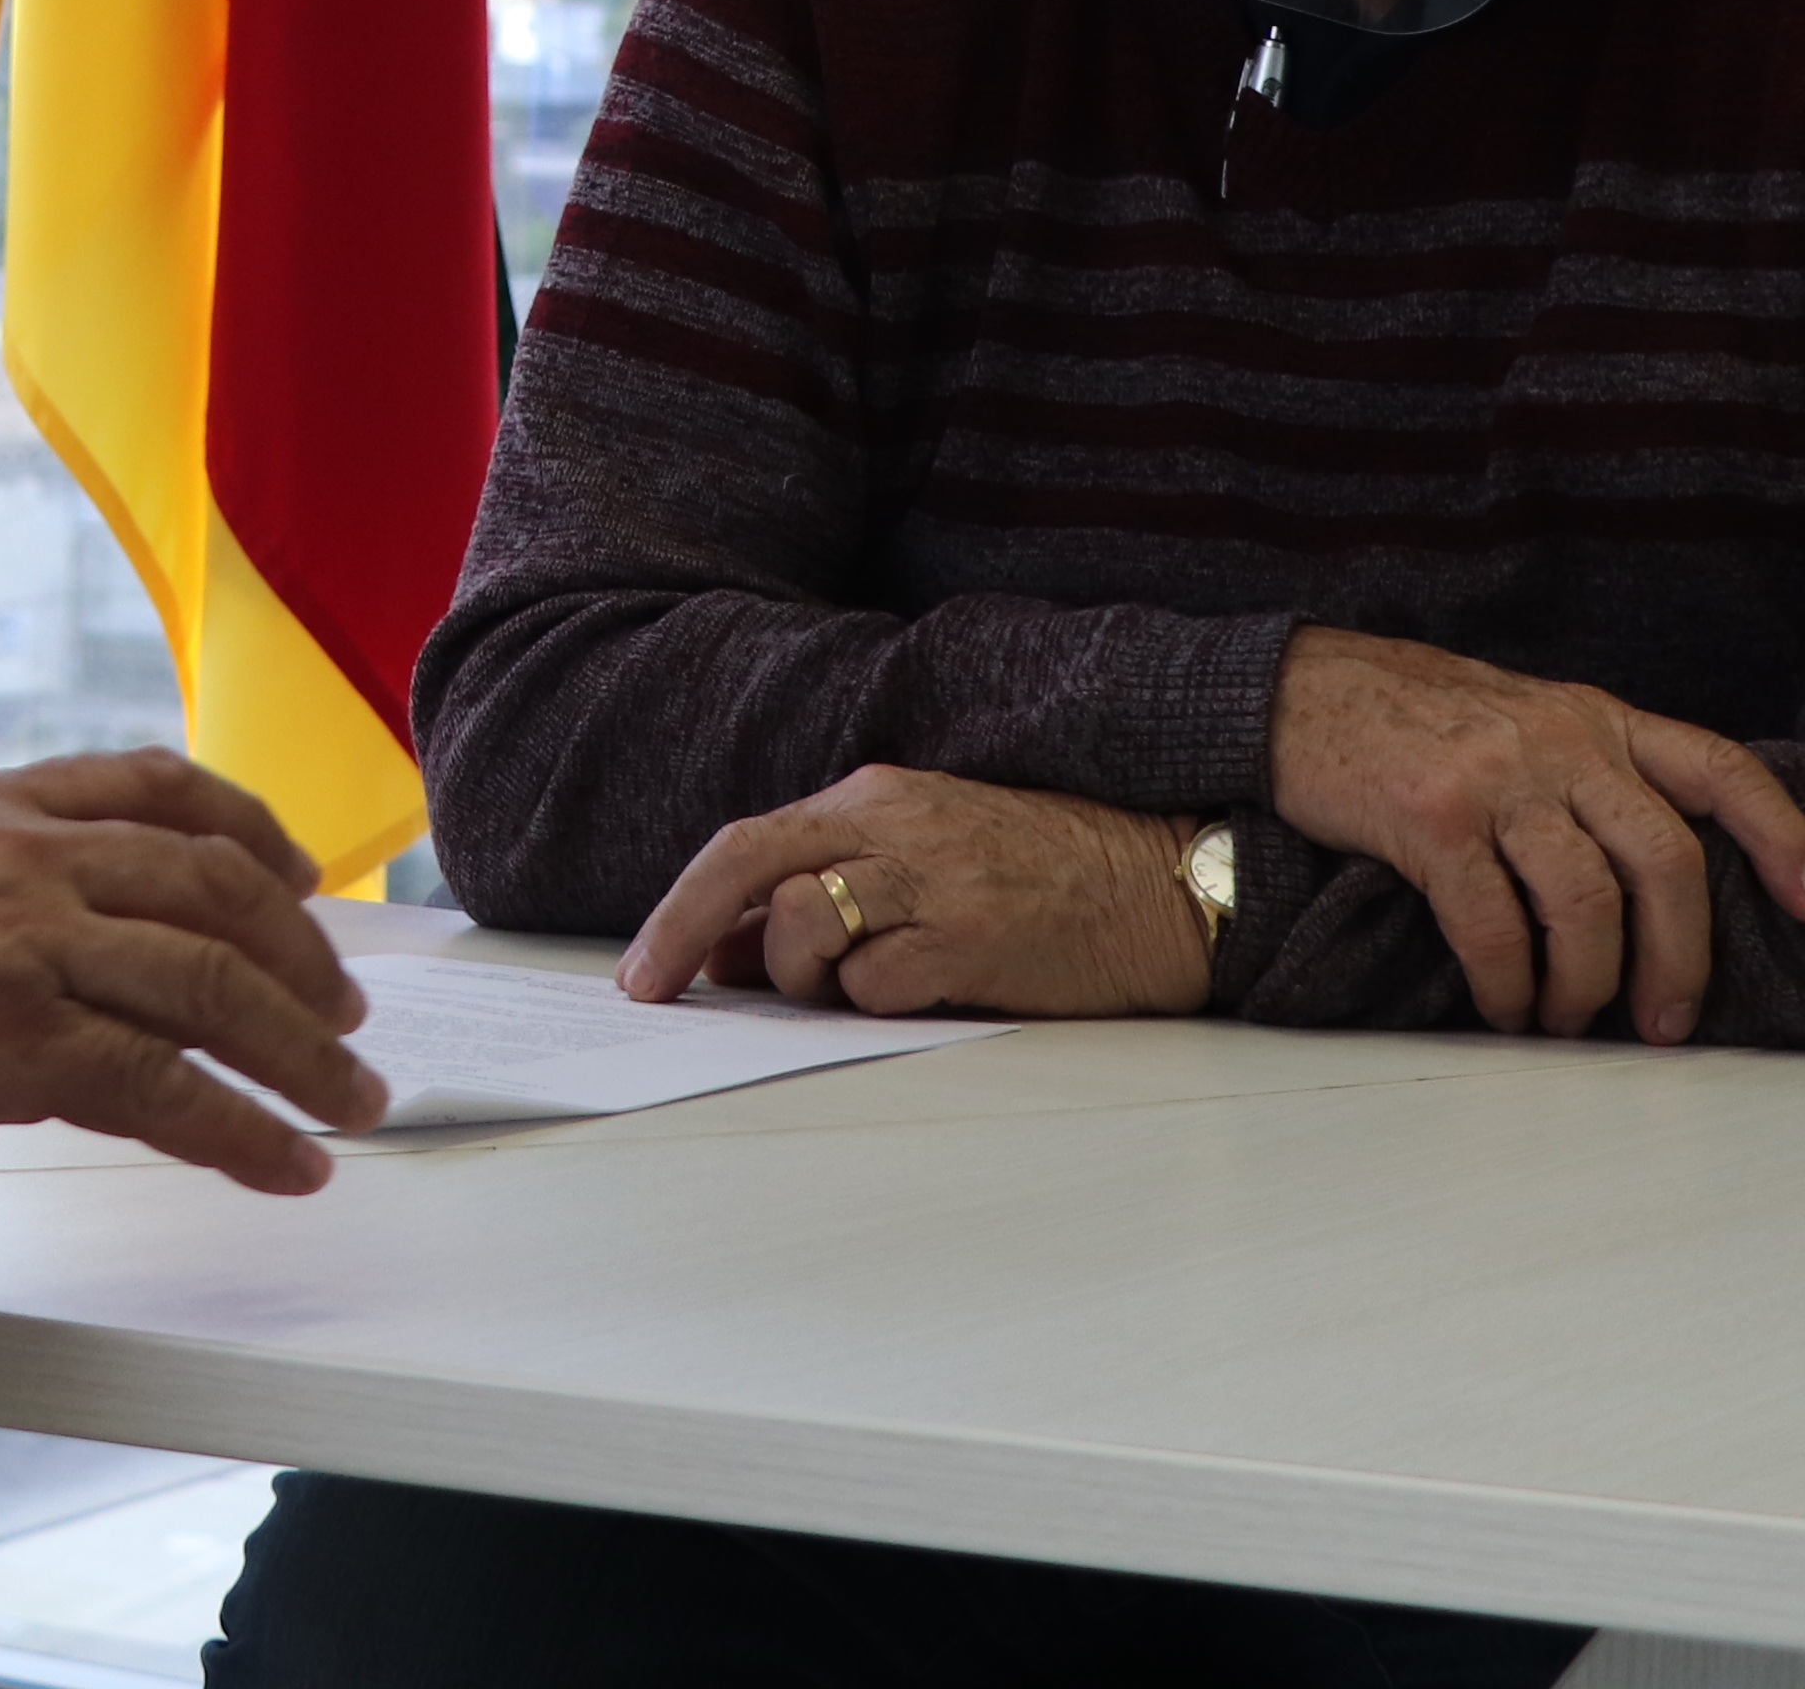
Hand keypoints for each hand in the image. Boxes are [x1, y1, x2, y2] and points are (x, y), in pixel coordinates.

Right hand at [0, 750, 383, 1192]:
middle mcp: (25, 859)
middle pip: (215, 886)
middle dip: (302, 952)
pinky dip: (242, 1130)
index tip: (293, 870)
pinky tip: (283, 1160)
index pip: (153, 787)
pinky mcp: (13, 1041)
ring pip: (213, 983)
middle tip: (346, 1009)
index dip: (246, 827)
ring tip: (348, 1098)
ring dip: (302, 1050)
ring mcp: (26, 945)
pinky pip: (163, 1087)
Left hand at [615, 766, 1211, 1016]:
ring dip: (802, 975)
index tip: (642, 971)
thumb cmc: (1038, 875)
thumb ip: (824, 891)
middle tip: (658, 990)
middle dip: (684, 931)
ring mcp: (934, 882)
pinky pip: (876, 986)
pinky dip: (874, 1003)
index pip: (745, 843)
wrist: (1162, 883)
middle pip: (750, 868)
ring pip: (804, 926)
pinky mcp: (974, 940)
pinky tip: (921, 991)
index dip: (680, 907)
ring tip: (856, 983)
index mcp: (874, 800)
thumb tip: (724, 953)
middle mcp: (893, 828)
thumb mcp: (921, 858)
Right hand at [1266, 623, 1804, 1041]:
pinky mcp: (1431, 817)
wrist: (1289, 690)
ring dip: (1586, 985)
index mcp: (1596, 718)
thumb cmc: (1408, 720)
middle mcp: (1560, 739)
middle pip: (1665, 859)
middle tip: (1665, 1025)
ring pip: (1586, 903)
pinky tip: (1500, 1004)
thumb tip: (1652, 887)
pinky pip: (1492, 924)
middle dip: (1681, 960)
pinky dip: (1506, 983)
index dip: (1784, 836)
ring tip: (1565, 1021)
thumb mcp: (1521, 720)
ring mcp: (1496, 776)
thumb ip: (1589, 775)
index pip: (1718, 769)